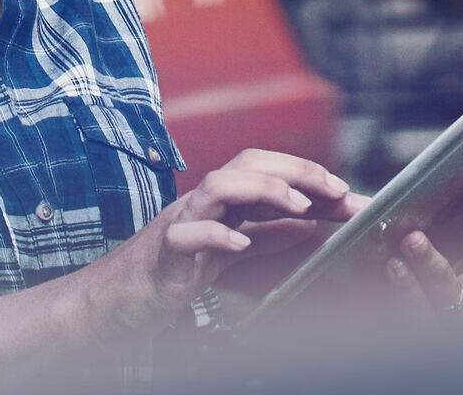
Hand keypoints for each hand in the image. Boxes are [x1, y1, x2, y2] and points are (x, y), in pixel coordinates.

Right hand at [87, 149, 361, 332]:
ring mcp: (181, 223)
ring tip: (300, 206)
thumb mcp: (227, 249)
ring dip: (263, 190)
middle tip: (335, 190)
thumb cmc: (170, 270)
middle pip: (246, 164)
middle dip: (295, 170)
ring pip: (218, 186)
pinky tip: (240, 243)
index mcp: (218, 202)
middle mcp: (201, 203)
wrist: (117, 298)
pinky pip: (187, 236)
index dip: (305, 173)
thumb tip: (307, 224)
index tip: (345, 191)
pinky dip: (217, 235)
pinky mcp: (165, 254)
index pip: (264, 168)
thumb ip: (264, 234)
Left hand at [386, 133, 462, 322]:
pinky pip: (415, 312)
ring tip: (410, 237)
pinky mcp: (428, 330)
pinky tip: (391, 266)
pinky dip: (404, 289)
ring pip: (451, 288)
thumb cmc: (438, 282)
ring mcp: (462, 313)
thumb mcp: (459, 240)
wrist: (421, 347)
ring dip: (432, 262)